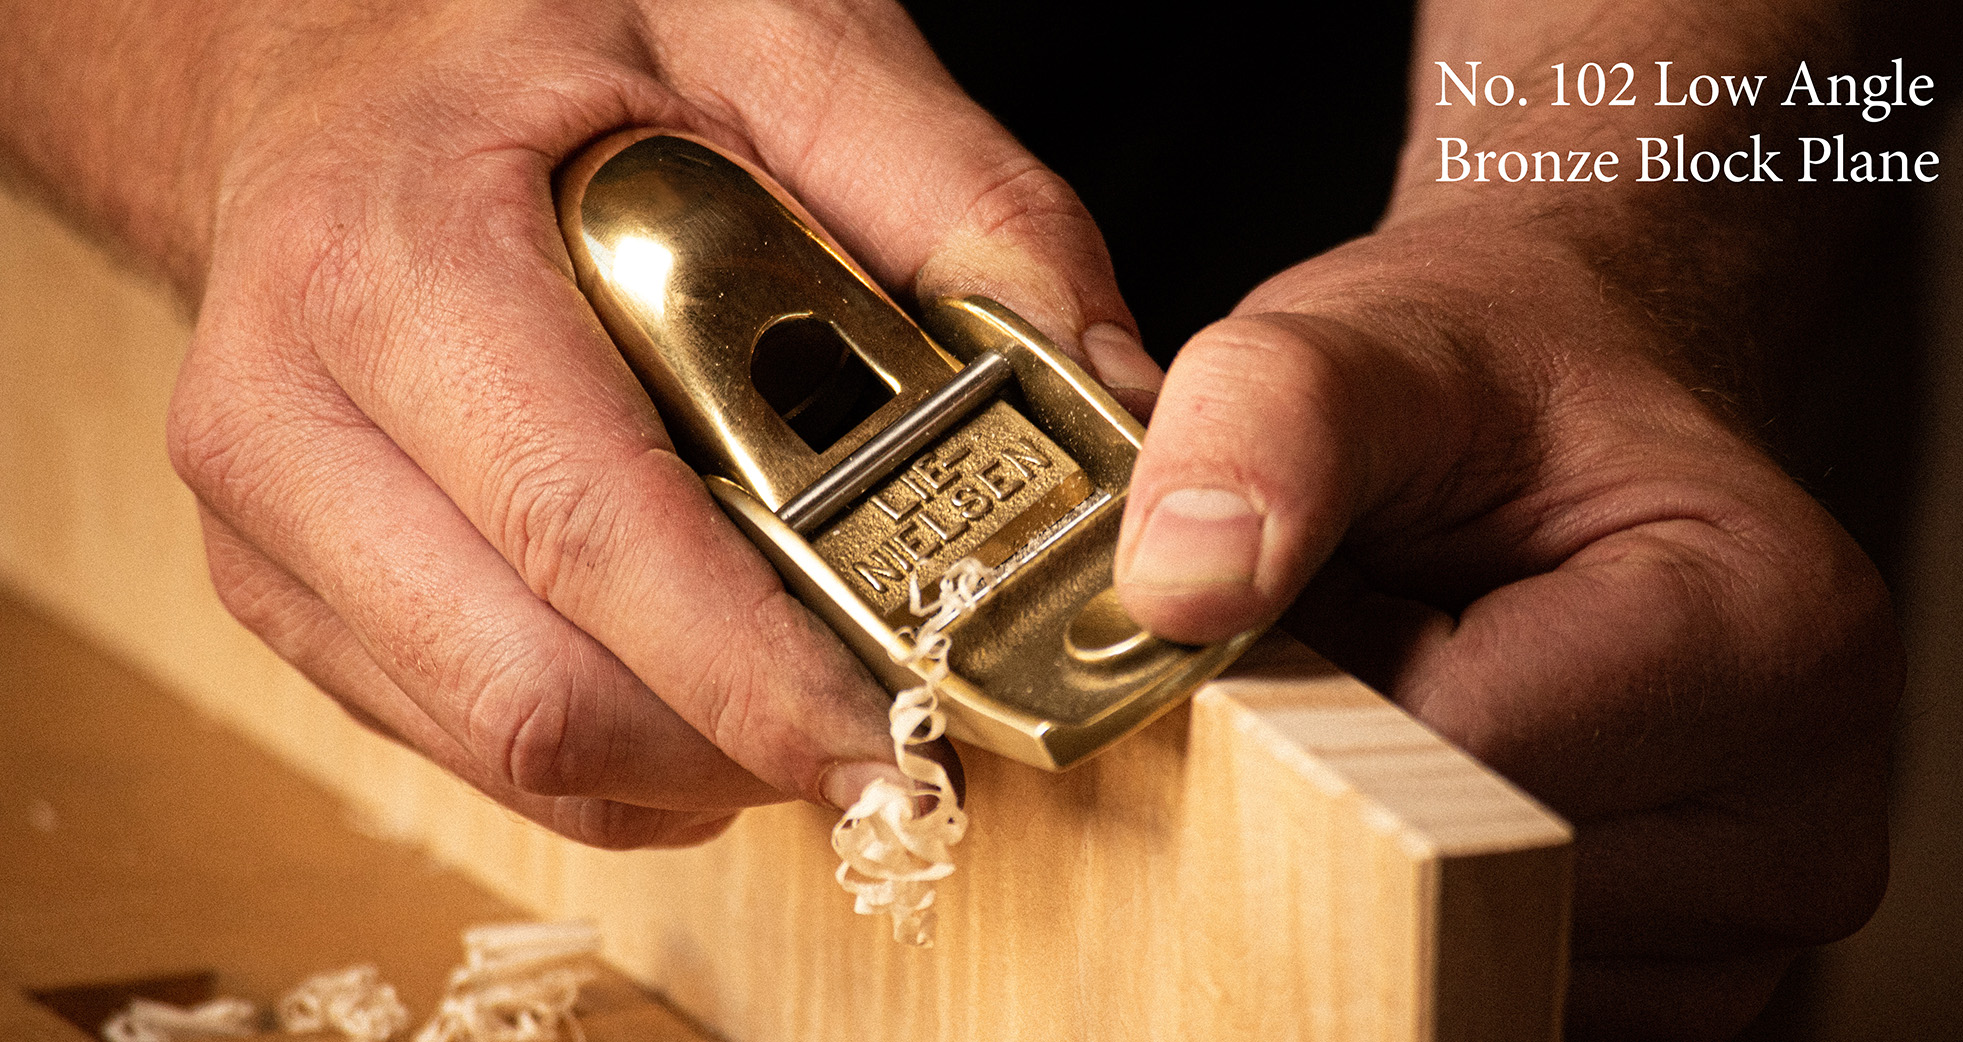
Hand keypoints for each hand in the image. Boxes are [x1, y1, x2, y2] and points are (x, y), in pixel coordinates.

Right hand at [157, 0, 1163, 846]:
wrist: (314, 70)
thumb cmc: (531, 38)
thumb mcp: (764, 35)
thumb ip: (953, 192)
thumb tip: (1104, 382)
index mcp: (399, 256)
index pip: (584, 524)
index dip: (749, 672)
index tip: (894, 743)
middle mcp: (291, 409)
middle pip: (534, 690)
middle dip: (736, 744)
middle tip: (881, 725)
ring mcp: (265, 517)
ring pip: (500, 746)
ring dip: (683, 761)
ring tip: (800, 695)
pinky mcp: (283, 588)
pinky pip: (462, 743)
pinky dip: (610, 752)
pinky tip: (694, 683)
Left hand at [1113, 213, 1899, 1039]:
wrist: (1579, 405)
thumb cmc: (1495, 378)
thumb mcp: (1372, 345)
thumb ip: (1269, 424)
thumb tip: (1176, 586)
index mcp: (1768, 637)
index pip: (1449, 755)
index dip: (1301, 696)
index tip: (1266, 611)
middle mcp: (1798, 815)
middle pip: (1450, 873)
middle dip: (1330, 766)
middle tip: (1332, 636)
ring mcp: (1743, 927)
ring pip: (1443, 943)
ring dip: (1364, 826)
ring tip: (1394, 688)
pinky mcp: (1671, 978)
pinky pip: (1468, 972)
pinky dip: (1405, 880)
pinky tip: (1422, 765)